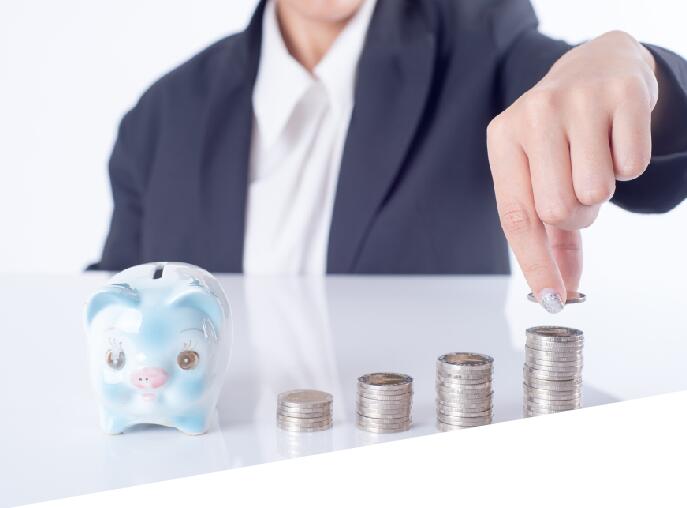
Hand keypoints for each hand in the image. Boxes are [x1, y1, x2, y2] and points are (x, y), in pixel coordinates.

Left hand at [486, 31, 657, 311]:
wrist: (596, 67)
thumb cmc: (560, 135)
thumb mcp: (538, 175)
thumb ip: (547, 236)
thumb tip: (561, 291)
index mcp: (502, 138)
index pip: (516, 216)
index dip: (535, 262)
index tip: (553, 297)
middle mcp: (533, 115)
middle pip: (558, 210)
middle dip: (576, 214)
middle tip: (577, 189)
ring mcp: (576, 100)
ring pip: (596, 192)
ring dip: (601, 191)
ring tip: (593, 161)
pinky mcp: (621, 94)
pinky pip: (632, 166)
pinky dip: (629, 166)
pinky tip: (615, 140)